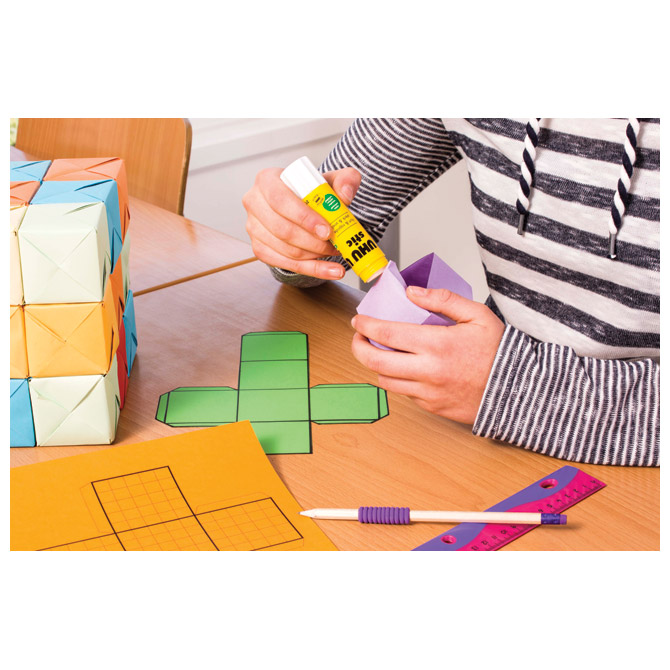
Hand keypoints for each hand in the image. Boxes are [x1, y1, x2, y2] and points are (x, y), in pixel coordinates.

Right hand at [242, 166, 361, 279]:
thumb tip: (346, 195)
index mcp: (267, 180)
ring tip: (335, 253)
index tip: (327, 231)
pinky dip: (310, 269)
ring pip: (284, 250)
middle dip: (312, 242)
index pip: (281, 201)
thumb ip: (346, 180)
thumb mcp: (333, 180)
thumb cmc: (314, 191)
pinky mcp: (259, 248)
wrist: (304, 205)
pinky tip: (330, 270)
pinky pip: (284, 264)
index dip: (304, 218)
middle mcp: (254, 202)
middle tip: (335, 245)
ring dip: (314, 256)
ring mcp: (253, 227)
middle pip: (282, 229)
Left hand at [351, 286, 504, 423]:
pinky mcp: (432, 407)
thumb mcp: (477, 315)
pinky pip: (403, 393)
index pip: (387, 334)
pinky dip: (395, 379)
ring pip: (385, 381)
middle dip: (359, 347)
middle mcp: (428, 371)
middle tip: (358, 337)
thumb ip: (443, 300)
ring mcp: (428, 393)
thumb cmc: (499, 352)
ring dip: (374, 365)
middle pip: (375, 362)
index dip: (366, 326)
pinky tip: (401, 367)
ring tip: (375, 351)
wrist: (519, 390)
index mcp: (437, 345)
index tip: (359, 320)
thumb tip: (412, 293)